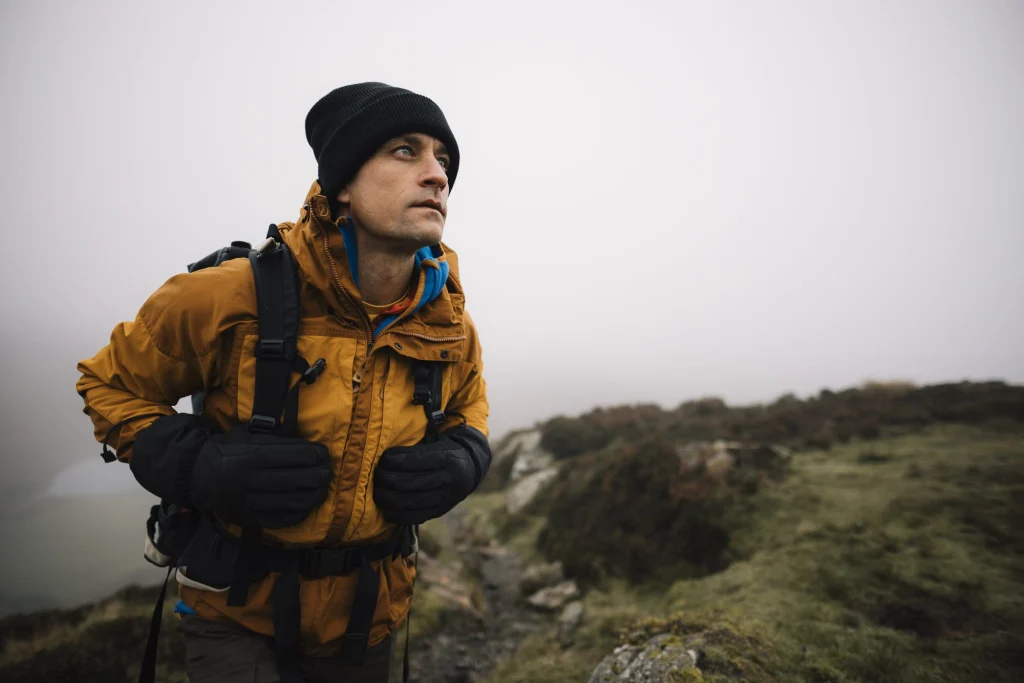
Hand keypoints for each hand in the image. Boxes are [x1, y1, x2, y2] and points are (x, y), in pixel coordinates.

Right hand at [190, 426, 332, 528]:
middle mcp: (255, 479)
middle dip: (321, 476)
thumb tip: (309, 447)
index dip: (317, 455)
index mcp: (255, 455)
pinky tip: (307, 505)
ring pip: (297, 501)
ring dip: (316, 495)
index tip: (323, 454)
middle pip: (302, 479)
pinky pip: (283, 519)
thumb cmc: (228, 450)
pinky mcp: (252, 518)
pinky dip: (301, 512)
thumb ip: (276, 440)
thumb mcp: (248, 436)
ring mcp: (253, 501)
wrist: (198, 476)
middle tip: (327, 472)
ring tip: (322, 489)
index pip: (299, 456)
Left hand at [373, 426, 490, 524]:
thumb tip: (384, 453)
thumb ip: (414, 447)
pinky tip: (387, 507)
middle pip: (409, 482)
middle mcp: (448, 479)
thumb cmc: (444, 451)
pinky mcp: (439, 511)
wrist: (469, 470)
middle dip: (387, 479)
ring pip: (410, 501)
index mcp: (447, 457)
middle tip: (376, 476)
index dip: (395, 461)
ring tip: (377, 491)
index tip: (382, 459)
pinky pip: (414, 516)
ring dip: (388, 498)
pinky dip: (397, 513)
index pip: (415, 460)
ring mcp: (445, 499)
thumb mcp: (436, 442)